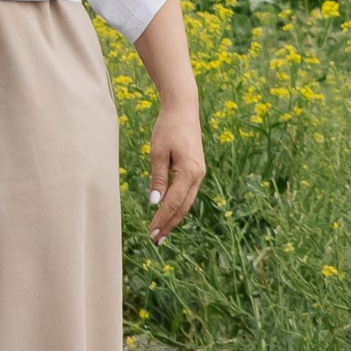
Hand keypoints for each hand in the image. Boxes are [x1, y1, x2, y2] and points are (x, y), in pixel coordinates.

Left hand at [147, 96, 203, 241]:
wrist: (183, 109)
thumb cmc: (167, 128)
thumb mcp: (158, 152)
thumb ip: (157, 178)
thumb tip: (154, 202)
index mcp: (189, 172)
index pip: (172, 203)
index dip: (161, 220)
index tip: (151, 233)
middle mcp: (198, 175)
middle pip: (182, 207)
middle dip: (169, 225)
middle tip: (156, 241)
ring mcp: (199, 173)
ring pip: (186, 202)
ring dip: (174, 218)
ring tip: (161, 232)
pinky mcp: (197, 170)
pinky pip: (187, 193)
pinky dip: (178, 205)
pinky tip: (169, 213)